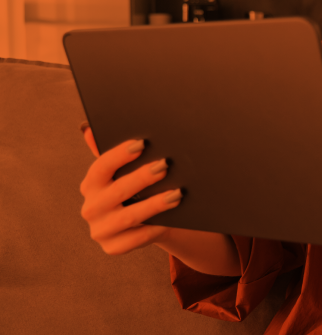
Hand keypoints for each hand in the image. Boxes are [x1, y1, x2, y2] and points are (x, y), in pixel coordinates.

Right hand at [79, 127, 180, 254]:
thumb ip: (114, 154)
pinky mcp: (113, 248)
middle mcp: (91, 208)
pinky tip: (171, 219)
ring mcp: (100, 230)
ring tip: (177, 194)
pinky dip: (154, 228)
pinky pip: (136, 238)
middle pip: (118, 191)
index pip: (101, 167)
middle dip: (142, 177)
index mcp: (91, 185)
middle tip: (165, 165)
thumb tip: (88, 130)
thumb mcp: (125, 172)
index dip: (120, 155)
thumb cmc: (136, 190)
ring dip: (154, 204)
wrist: (143, 224)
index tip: (142, 144)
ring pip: (129, 217)